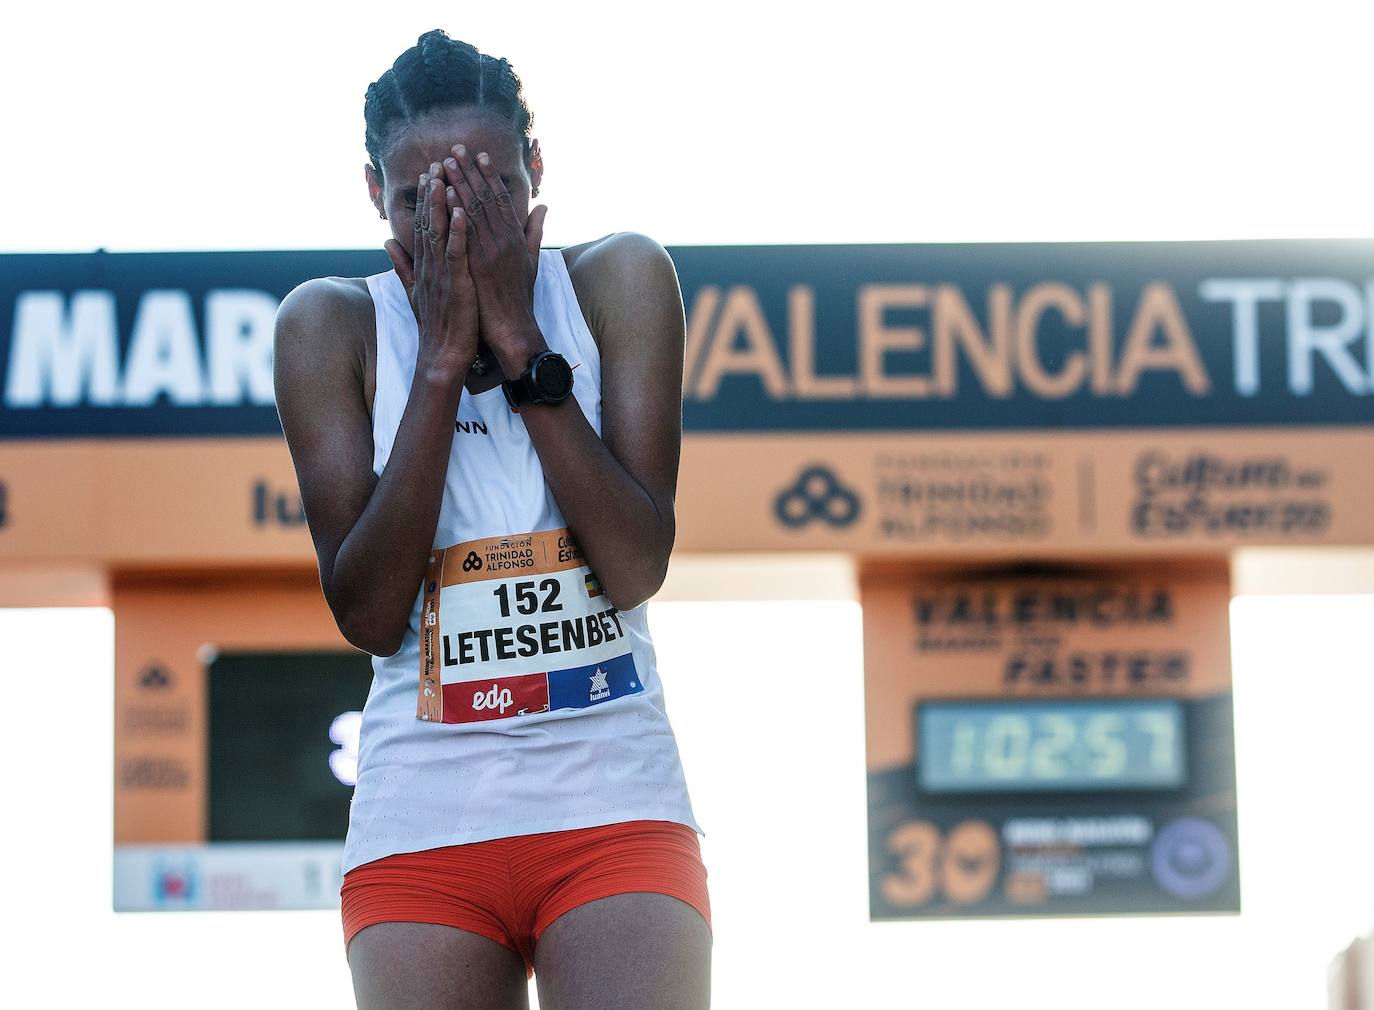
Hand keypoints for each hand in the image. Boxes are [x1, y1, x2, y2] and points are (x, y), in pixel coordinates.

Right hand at [384, 162, 479, 378]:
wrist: (443, 355)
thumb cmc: (436, 326)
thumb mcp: (416, 292)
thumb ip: (402, 266)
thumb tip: (387, 242)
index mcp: (423, 266)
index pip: (421, 226)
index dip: (424, 200)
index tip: (428, 175)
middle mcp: (429, 266)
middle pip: (427, 222)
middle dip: (430, 193)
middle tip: (435, 164)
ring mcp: (441, 274)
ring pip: (438, 232)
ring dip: (440, 204)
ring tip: (443, 178)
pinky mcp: (455, 284)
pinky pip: (455, 253)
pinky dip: (456, 231)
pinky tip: (459, 211)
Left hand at [441, 144, 549, 368]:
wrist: (513, 327)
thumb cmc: (519, 296)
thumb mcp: (532, 260)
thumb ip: (534, 230)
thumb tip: (543, 206)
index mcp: (515, 236)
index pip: (501, 198)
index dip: (489, 175)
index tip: (478, 155)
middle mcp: (503, 239)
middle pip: (485, 198)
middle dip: (470, 172)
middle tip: (455, 149)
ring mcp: (490, 250)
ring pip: (474, 210)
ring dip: (459, 184)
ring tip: (445, 162)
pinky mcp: (478, 264)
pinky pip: (466, 232)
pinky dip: (457, 211)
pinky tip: (447, 194)